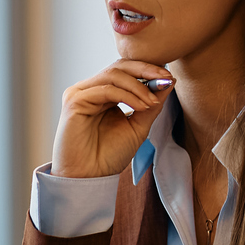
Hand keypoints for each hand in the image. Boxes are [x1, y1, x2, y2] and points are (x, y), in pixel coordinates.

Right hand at [49, 61, 173, 179]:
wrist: (90, 178)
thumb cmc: (109, 156)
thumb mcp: (138, 127)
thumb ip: (151, 104)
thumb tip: (170, 81)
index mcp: (103, 93)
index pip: (126, 71)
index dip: (148, 70)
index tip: (170, 78)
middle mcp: (90, 89)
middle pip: (119, 66)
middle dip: (145, 69)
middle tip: (166, 78)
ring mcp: (80, 93)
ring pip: (113, 75)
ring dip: (138, 86)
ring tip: (153, 101)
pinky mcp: (74, 101)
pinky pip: (106, 90)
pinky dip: (127, 95)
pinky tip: (141, 106)